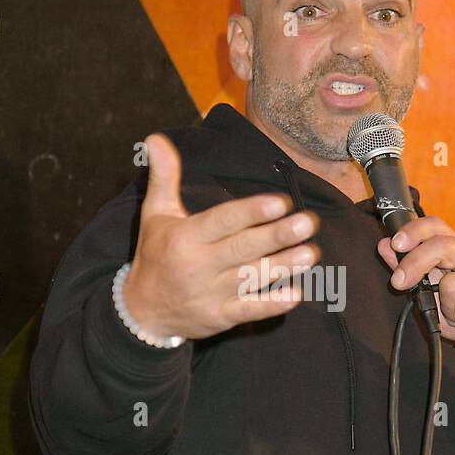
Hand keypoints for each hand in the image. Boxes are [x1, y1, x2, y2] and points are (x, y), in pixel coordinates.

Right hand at [122, 132, 320, 340]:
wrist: (142, 312)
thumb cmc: (155, 255)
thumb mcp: (155, 213)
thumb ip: (164, 176)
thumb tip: (156, 138)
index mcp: (186, 236)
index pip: (223, 221)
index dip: (252, 212)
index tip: (280, 202)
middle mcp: (198, 265)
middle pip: (243, 248)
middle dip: (277, 236)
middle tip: (309, 222)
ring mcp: (210, 294)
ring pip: (251, 278)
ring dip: (283, 266)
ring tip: (311, 252)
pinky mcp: (220, 317)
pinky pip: (248, 311)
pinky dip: (271, 305)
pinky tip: (295, 294)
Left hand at [377, 216, 454, 349]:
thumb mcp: (426, 291)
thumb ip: (406, 268)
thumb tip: (384, 245)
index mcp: (453, 246)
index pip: (434, 226)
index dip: (414, 231)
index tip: (396, 245)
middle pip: (440, 245)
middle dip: (415, 264)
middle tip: (398, 283)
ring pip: (453, 280)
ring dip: (447, 304)